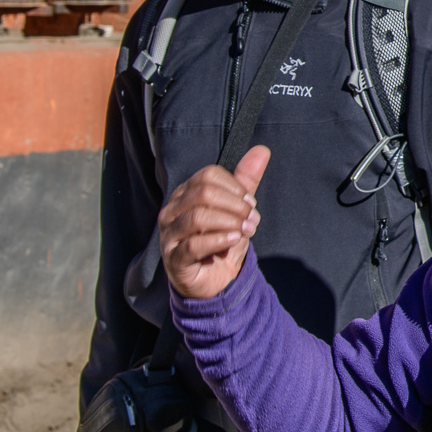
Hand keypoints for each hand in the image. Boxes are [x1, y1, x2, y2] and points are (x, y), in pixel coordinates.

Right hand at [158, 145, 270, 298]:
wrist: (214, 281)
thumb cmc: (222, 242)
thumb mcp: (237, 210)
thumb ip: (247, 181)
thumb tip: (262, 149)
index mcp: (185, 194)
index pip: (209, 175)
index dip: (235, 187)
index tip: (251, 202)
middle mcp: (172, 211)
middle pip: (204, 193)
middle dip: (235, 205)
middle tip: (252, 219)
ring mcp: (169, 235)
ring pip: (198, 217)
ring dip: (230, 222)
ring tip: (246, 230)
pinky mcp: (174, 259)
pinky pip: (193, 244)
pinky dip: (219, 240)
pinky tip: (233, 240)